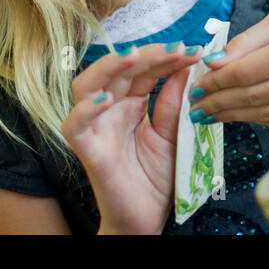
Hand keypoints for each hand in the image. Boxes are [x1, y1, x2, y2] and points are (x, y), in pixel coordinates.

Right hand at [61, 43, 201, 234]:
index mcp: (132, 102)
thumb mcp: (172, 135)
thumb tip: (185, 66)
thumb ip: (173, 103)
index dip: (166, 56)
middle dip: (148, 54)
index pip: (144, 69)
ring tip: (135, 56)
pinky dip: (87, 109)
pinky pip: (75, 125)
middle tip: (177, 49)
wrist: (145, 219)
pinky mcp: (86, 150)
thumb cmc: (155, 178)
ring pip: (86, 86)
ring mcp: (95, 127)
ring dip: (109, 67)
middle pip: (118, 69)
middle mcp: (110, 109)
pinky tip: (107, 98)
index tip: (193, 50)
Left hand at [189, 3, 268, 129]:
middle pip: (249, 97)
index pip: (243, 73)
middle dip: (216, 102)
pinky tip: (240, 114)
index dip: (214, 82)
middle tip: (194, 105)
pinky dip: (257, 118)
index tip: (195, 85)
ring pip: (262, 115)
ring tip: (210, 113)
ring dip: (231, 115)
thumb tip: (214, 62)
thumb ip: (249, 39)